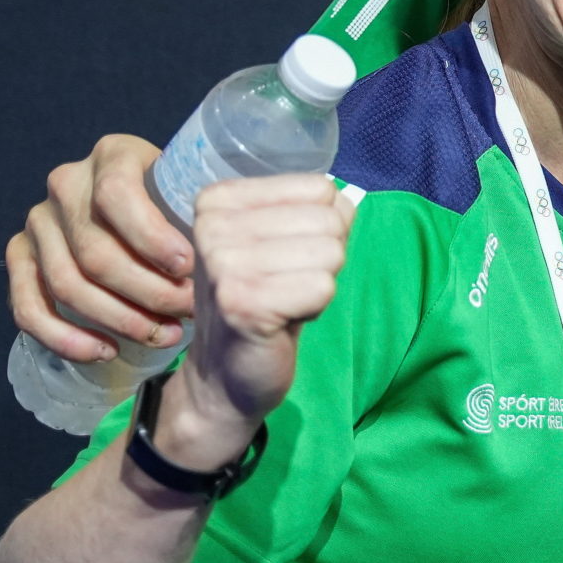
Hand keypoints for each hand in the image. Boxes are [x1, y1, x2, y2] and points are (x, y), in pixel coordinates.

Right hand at [8, 135, 190, 360]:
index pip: (118, 196)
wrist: (145, 205)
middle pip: (96, 251)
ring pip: (67, 284)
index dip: (151, 238)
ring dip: (118, 319)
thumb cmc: (181, 203)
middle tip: (189, 312)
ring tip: (164, 335)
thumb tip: (232, 256)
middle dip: (148, 292)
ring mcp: (39, 221)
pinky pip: (29, 306)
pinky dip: (65, 338)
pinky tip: (105, 351)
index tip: (188, 268)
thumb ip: (205, 210)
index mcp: (113, 155)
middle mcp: (67, 184)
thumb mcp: (194, 191)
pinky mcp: (20, 256)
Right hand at [170, 175, 352, 454]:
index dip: (321, 227)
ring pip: (331, 252)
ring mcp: (224, 265)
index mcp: (219, 200)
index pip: (320, 188)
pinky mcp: (244, 304)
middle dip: (324, 257)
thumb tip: (349, 200)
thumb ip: (316, 211)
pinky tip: (283, 320)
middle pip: (330, 219)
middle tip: (286, 285)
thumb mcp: (281, 241)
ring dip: (319, 282)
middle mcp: (213, 226)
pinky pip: (324, 287)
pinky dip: (315, 307)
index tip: (285, 257)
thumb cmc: (262, 299)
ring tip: (283, 301)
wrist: (224, 374)